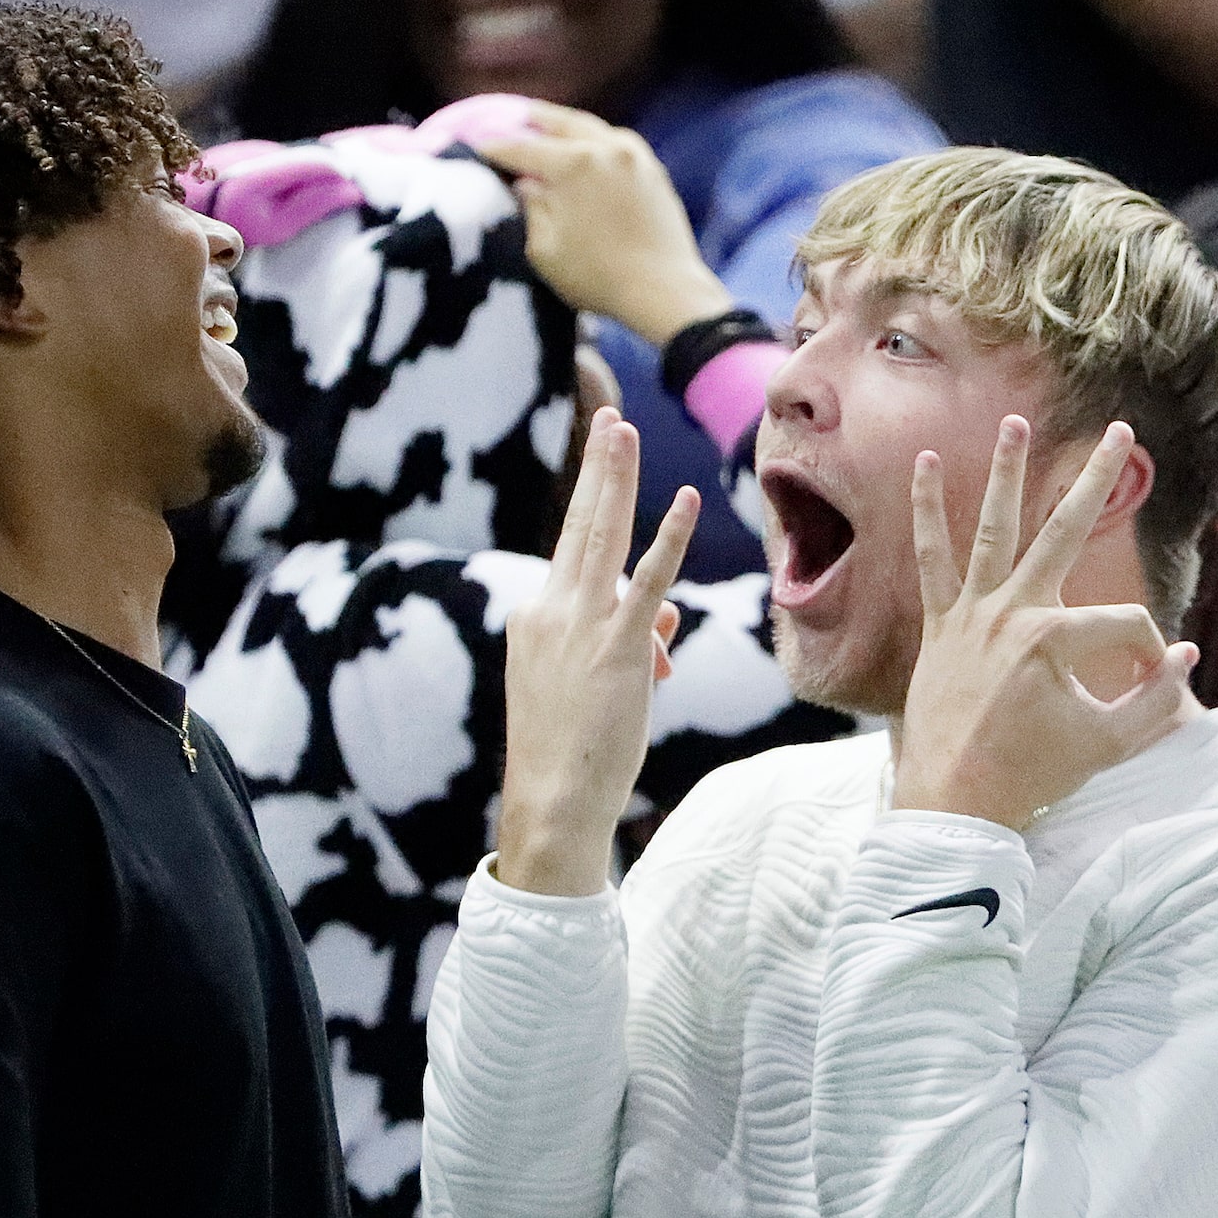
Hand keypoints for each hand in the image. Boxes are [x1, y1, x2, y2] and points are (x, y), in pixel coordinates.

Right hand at [476, 103, 736, 346]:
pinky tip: (589, 149)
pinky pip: (618, 144)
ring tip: (550, 127)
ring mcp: (635, 156)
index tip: (477, 148)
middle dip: (534, 119)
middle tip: (515, 115)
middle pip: (561, 122)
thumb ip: (530, 208)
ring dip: (568, 126)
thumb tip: (524, 185)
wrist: (665, 291)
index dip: (495, 148)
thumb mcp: (544, 248)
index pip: (521, 148)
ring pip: (593, 128)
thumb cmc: (598, 277)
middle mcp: (606, 148)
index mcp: (573, 163)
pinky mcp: (654, 171)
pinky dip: (596, 140)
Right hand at [495, 410, 698, 896]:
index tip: (602, 459)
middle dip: (596, 467)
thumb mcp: (590, 687)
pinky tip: (684, 500)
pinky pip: (648, 581)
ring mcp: (581, 625)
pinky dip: (668, 537)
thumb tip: (665, 619)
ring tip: (624, 428)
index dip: (599, 518)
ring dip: (615, 476)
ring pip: (602, 535)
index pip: (576, 560)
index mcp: (533, 615)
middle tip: (609, 419)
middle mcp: (550, 609)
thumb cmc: (569, 752)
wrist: (553, 799)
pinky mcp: (617, 648)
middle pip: (578, 523)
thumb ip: (628, 641)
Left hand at [893, 418, 1193, 830]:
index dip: (1145, 657)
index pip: (1124, 626)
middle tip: (1117, 430)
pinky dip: (926, 514)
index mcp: (1054, 640)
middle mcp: (1012, 613)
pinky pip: (931, 560)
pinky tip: (921, 464)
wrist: (953, 806)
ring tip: (1015, 421)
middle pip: (1065, 532)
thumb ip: (1153, 701)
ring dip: (1006, 473)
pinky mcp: (940, 625)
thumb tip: (1184, 653)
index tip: (1146, 687)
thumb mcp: (1107, 745)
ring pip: (995, 529)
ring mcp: (972, 614)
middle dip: (1095, 479)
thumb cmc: (1033, 778)